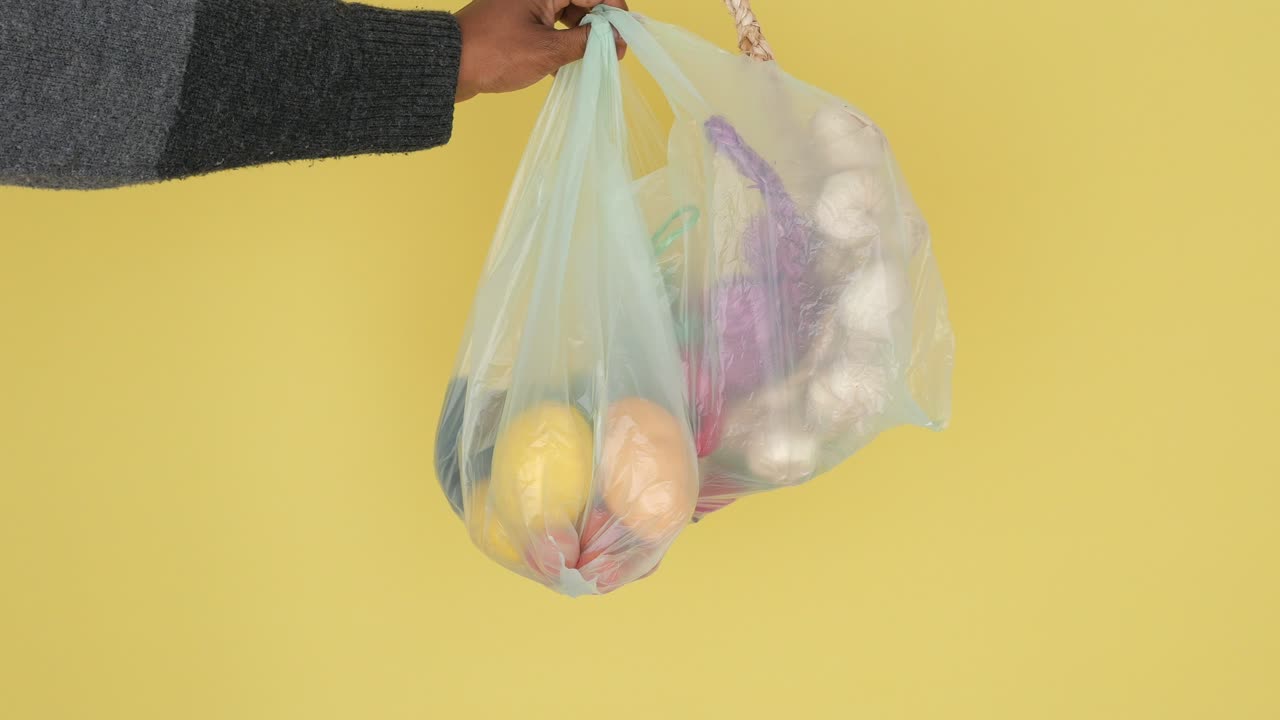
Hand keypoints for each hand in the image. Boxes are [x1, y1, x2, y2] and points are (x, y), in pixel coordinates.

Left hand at [454, 0, 628, 101]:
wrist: (446, 67)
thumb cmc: (493, 54)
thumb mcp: (547, 51)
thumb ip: (586, 42)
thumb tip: (614, 39)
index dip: (614, 11)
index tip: (624, 35)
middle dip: (598, 25)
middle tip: (611, 53)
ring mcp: (523, 4)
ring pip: (565, 12)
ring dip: (580, 35)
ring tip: (588, 61)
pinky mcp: (515, 20)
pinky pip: (548, 25)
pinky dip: (561, 41)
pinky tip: (565, 64)